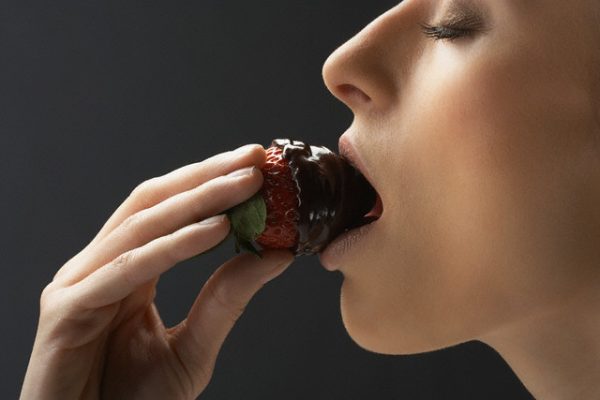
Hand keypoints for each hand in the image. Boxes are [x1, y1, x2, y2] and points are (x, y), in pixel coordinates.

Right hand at [20, 144, 293, 399]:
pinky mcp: (68, 312)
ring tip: (246, 183)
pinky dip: (175, 246)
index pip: (167, 210)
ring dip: (199, 199)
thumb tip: (274, 255)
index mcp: (124, 270)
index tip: (254, 165)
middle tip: (254, 158)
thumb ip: (225, 301)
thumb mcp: (193, 348)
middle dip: (206, 176)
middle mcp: (98, 267)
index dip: (208, 182)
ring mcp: (79, 285)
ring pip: (142, 225)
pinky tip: (218, 229)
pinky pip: (128, 267)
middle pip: (153, 203)